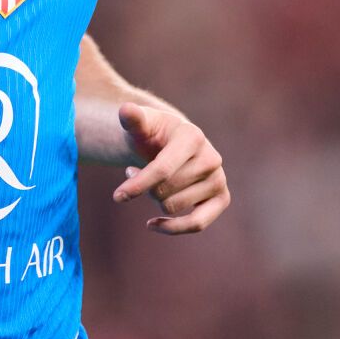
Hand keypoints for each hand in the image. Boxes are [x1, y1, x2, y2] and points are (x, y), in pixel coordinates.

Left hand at [111, 103, 229, 233]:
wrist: (171, 143)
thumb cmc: (153, 134)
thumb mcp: (141, 124)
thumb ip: (132, 119)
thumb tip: (126, 110)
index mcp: (193, 136)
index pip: (162, 169)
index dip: (138, 185)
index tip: (117, 196)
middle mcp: (211, 158)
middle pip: (165, 191)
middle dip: (144, 188)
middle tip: (135, 173)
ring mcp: (219, 179)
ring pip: (173, 208)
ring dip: (155, 201)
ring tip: (151, 184)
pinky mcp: (222, 199)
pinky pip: (197, 224)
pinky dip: (173, 228)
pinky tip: (152, 223)